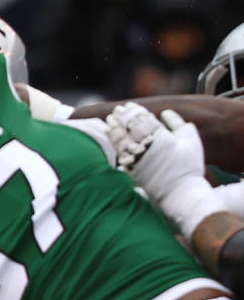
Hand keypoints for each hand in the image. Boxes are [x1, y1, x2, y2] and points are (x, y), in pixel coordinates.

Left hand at [106, 104, 220, 237]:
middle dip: (121, 118)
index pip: (144, 120)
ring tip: (109, 120)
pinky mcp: (132, 172)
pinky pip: (120, 155)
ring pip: (122, 141)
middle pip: (130, 129)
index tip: (127, 106)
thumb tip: (165, 112)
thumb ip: (178, 124)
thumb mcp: (190, 140)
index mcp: (162, 138)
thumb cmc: (188, 166)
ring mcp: (138, 161)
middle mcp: (147, 148)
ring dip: (115, 129)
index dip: (134, 112)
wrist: (181, 193)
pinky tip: (111, 139)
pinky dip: (115, 145)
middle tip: (115, 111)